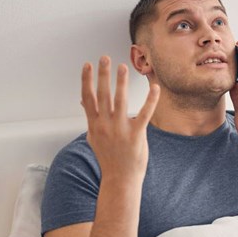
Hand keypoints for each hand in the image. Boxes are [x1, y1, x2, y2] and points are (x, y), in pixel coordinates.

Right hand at [81, 57, 159, 181]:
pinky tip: (154, 87)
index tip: (88, 65)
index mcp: (94, 124)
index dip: (87, 80)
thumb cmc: (108, 157)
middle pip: (102, 94)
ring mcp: (120, 129)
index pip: (88, 97)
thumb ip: (91, 118)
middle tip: (105, 58)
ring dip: (121, 82)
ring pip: (120, 100)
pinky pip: (144, 112)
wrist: (120, 178)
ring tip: (123, 67)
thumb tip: (83, 102)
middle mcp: (105, 125)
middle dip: (103, 74)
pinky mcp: (136, 133)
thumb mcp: (94, 137)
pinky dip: (150, 99)